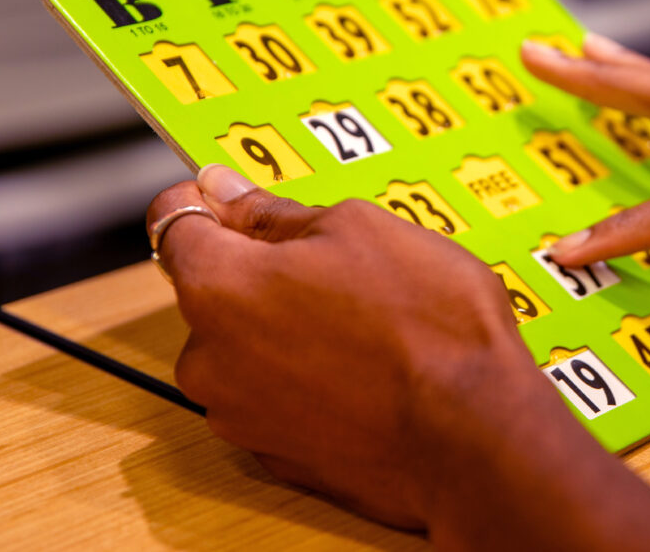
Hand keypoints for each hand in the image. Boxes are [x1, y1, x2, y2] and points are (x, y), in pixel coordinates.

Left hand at [148, 165, 649, 549]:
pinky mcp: (278, 457)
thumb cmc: (426, 322)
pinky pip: (278, 396)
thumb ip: (277, 213)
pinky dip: (308, 376)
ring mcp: (241, 416)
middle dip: (262, 270)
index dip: (205, 199)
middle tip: (339, 262)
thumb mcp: (360, 229)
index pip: (175, 223)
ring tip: (365, 321)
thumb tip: (229, 193)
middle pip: (215, 291)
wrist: (474, 432)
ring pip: (248, 347)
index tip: (232, 193)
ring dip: (287, 326)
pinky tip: (365, 367)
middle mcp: (210, 359)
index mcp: (219, 288)